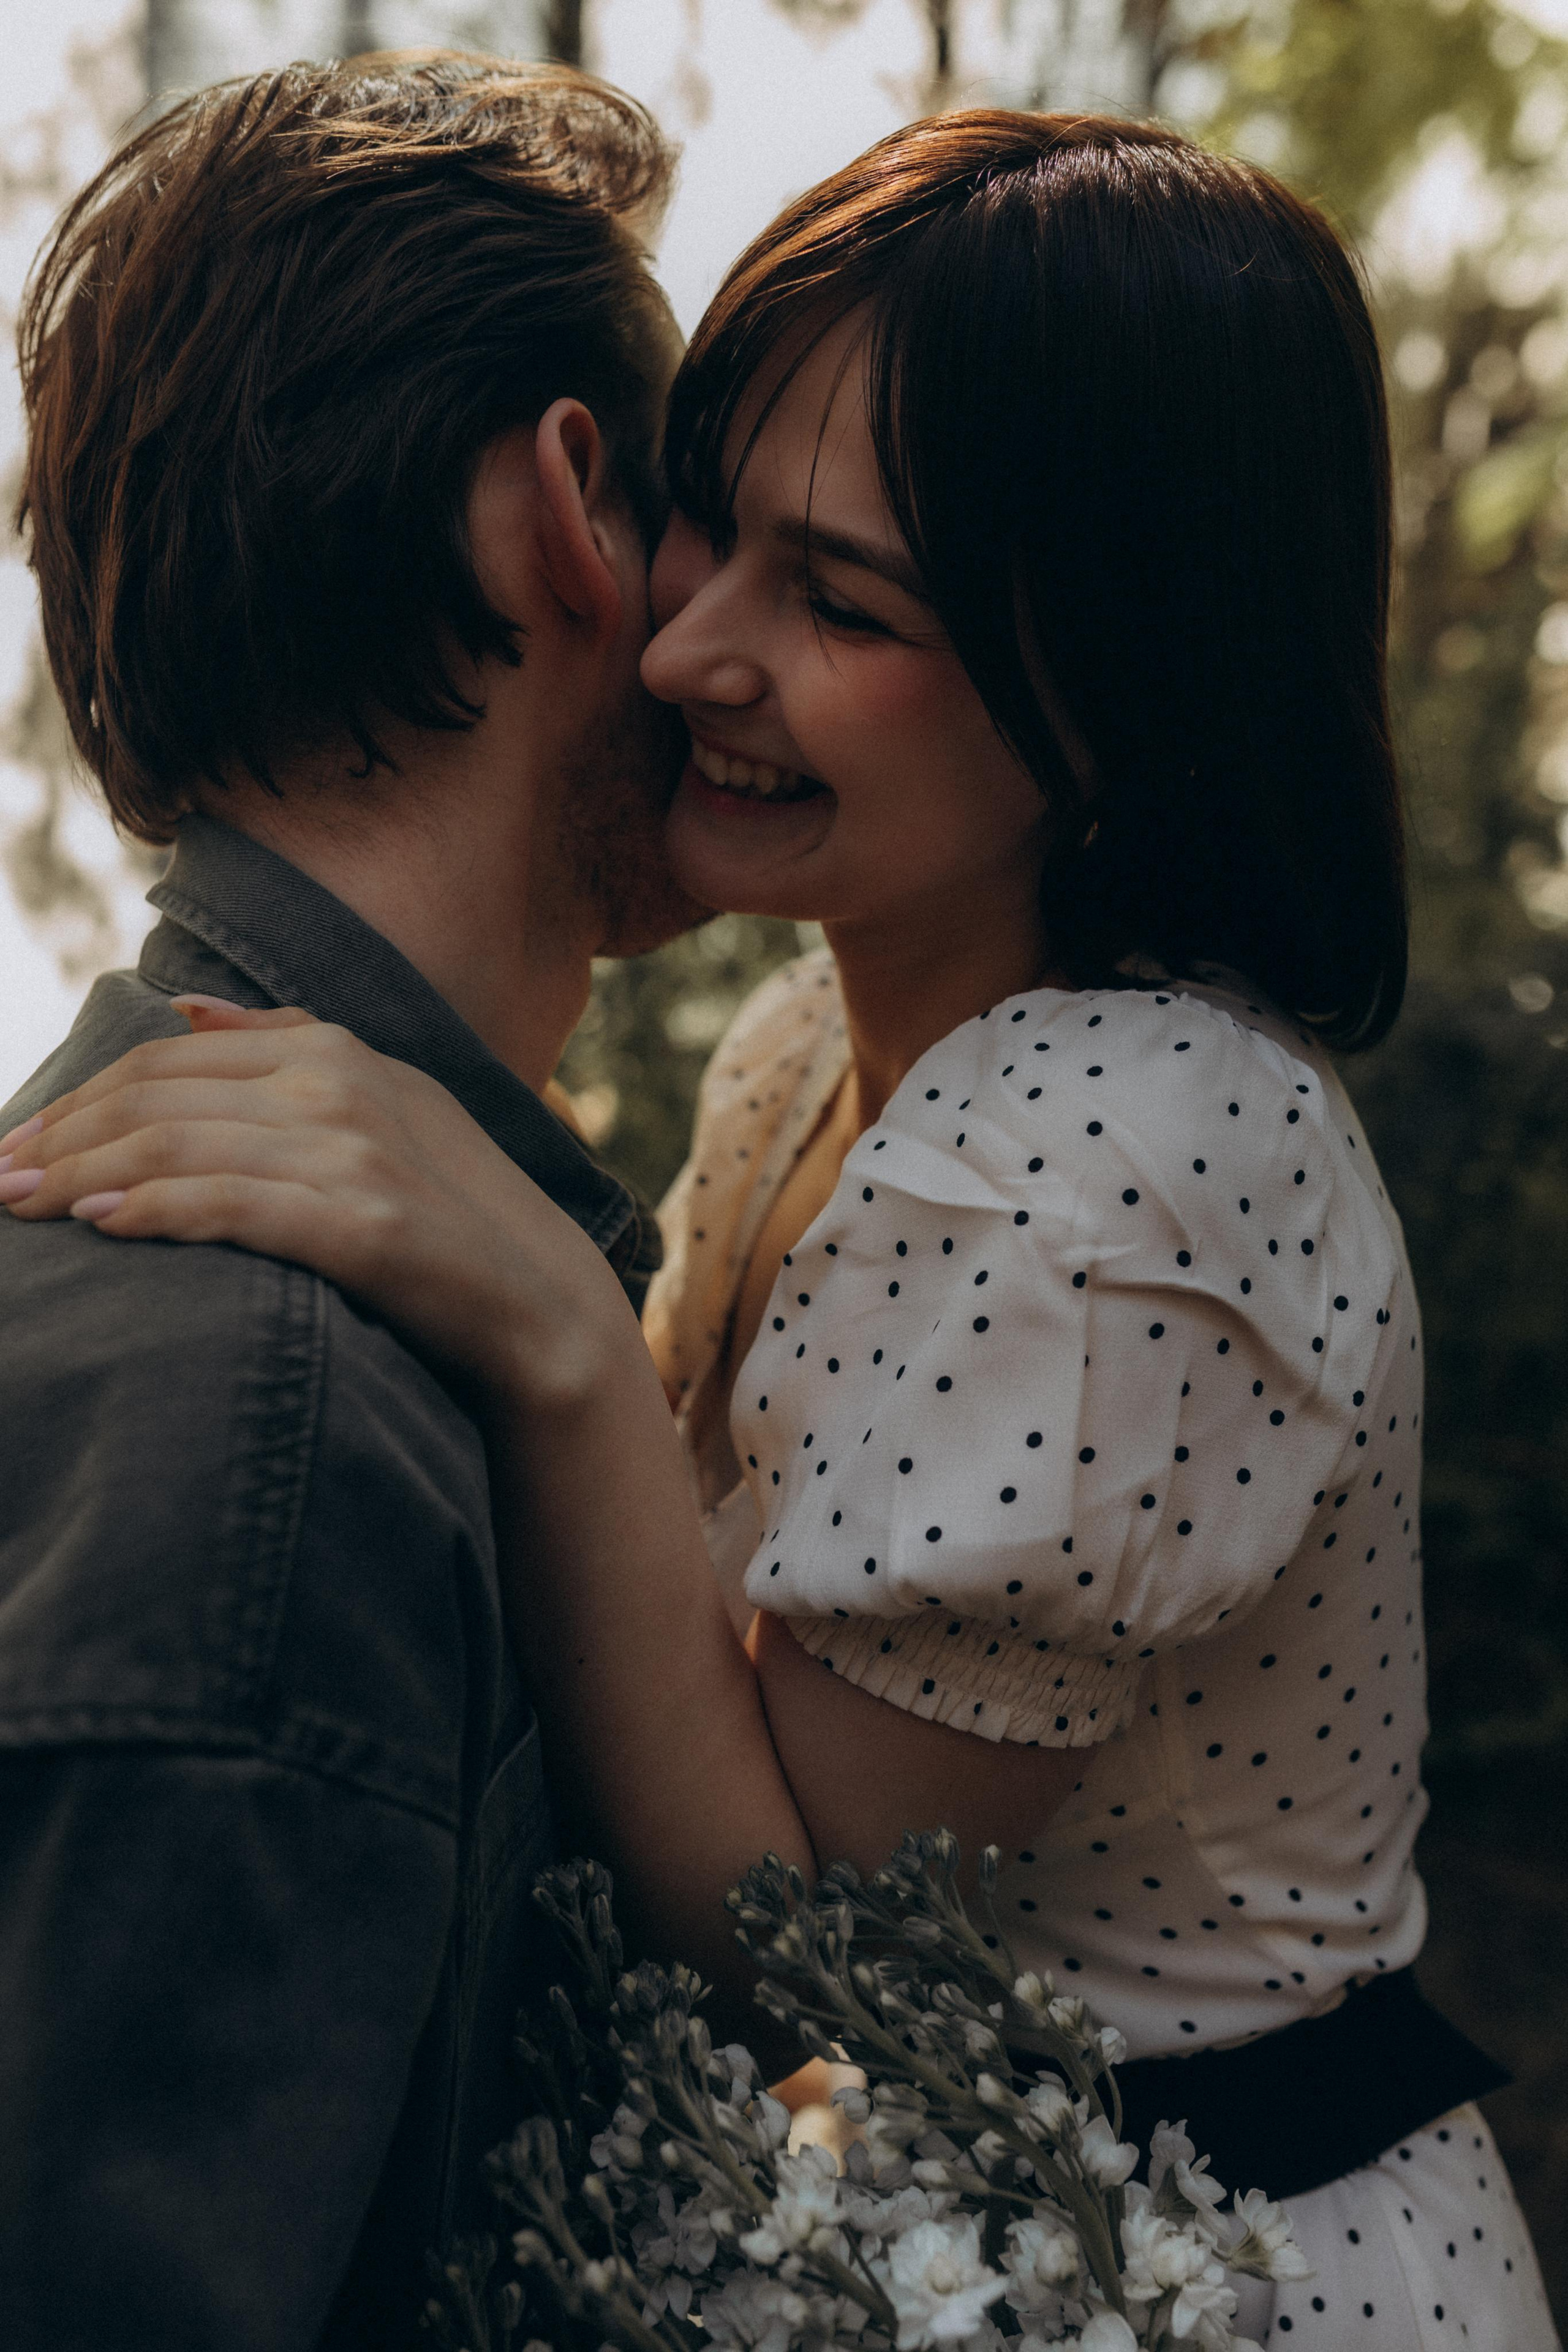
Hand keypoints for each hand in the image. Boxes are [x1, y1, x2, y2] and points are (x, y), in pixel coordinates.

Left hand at [0, 1000, 634, 1403]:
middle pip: (158, 1097)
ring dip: (81, 1173)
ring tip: (18, 1205)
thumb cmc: (449, 1212)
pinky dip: (151, 1209)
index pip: (168, 1061)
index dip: (81, 1096)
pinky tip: (99, 1221)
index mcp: (334, 1051)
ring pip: (177, 1145)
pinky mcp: (361, 1225)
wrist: (540, 1304)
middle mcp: (339, 1087)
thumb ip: (284, 1048)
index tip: (18, 1137)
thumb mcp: (380, 1102)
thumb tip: (184, 1012)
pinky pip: (228, 1205)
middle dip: (60, 1134)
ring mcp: (353, 1154)